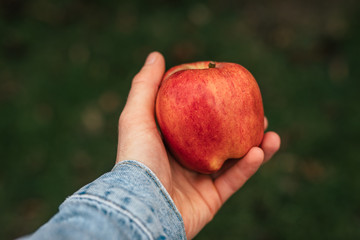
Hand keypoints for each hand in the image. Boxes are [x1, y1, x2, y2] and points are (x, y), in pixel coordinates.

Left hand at [116, 52, 280, 238]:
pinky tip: (259, 151)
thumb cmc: (136, 159)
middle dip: (240, 126)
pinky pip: (233, 181)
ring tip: (271, 133)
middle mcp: (185, 161)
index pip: (197, 120)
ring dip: (255, 147)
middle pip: (219, 139)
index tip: (231, 89)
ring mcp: (198, 181)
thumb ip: (145, 86)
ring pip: (233, 161)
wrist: (141, 206)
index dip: (215, 105)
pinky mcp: (210, 200)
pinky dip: (248, 167)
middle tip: (258, 113)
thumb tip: (157, 56)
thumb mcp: (136, 116)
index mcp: (170, 141)